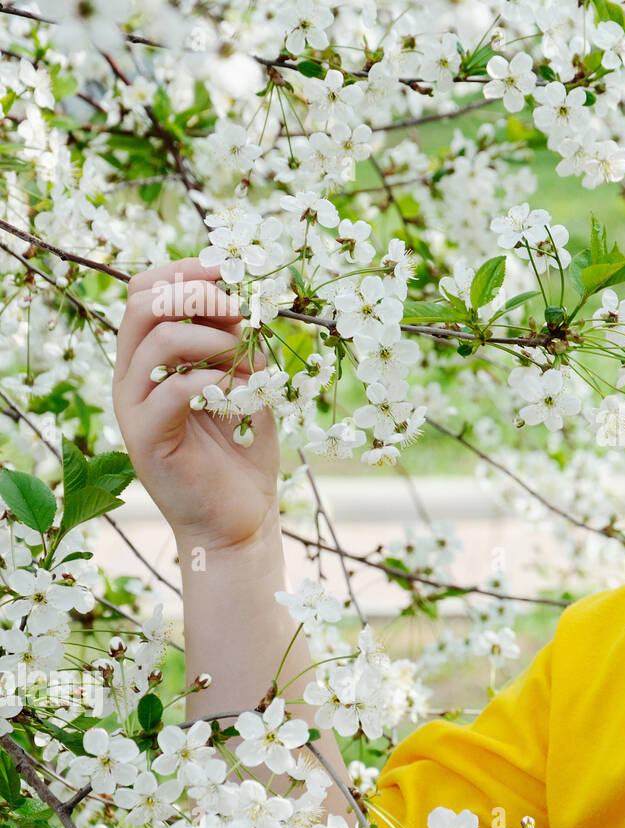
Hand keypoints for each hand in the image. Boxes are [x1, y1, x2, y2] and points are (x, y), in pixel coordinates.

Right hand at [112, 257, 280, 551]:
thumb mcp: (245, 383)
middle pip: (141, 304)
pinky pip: (170, 389)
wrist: (240, 518)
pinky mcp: (147, 438)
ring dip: (212, 337)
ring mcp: (135, 407)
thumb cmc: (243, 450)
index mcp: (151, 358)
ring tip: (247, 359)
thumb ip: (237, 344)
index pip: (145, 291)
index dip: (184, 271)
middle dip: (196, 293)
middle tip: (239, 310)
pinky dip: (212, 378)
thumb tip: (244, 301)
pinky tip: (241, 390)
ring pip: (155, 339)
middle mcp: (134, 376)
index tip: (228, 269)